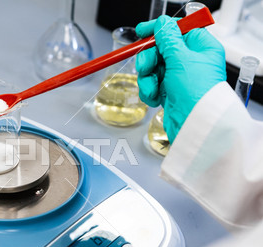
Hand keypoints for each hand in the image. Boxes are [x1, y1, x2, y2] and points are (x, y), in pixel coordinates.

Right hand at [135, 16, 225, 142]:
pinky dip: (149, 90)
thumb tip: (162, 24)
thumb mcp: (181, 59)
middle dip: (149, 60)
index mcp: (201, 48)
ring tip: (153, 88)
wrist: (194, 124)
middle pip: (160, 50)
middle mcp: (191, 62)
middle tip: (145, 67)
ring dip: (147, 78)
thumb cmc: (197, 93)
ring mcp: (179, 78)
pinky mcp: (169, 92)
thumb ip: (168, 39)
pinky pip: (151, 84)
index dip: (159, 30)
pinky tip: (155, 98)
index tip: (142, 32)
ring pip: (153, 68)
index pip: (177, 30)